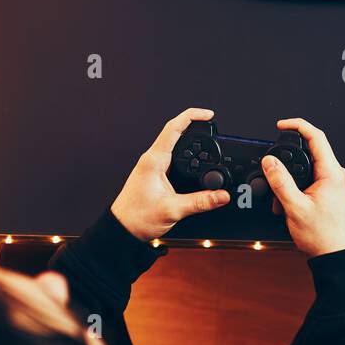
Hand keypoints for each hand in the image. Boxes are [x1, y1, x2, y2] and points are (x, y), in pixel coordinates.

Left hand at [111, 109, 230, 240]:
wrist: (122, 229)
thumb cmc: (137, 218)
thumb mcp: (173, 209)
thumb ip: (201, 202)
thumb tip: (222, 195)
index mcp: (154, 161)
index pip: (174, 128)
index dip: (192, 117)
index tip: (208, 115)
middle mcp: (152, 159)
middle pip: (176, 132)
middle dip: (195, 126)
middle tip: (213, 126)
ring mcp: (153, 166)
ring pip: (174, 145)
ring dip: (190, 140)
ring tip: (207, 139)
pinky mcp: (155, 174)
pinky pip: (173, 157)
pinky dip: (186, 155)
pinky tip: (194, 160)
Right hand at [261, 118, 344, 257]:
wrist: (336, 256)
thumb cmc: (323, 237)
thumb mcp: (295, 207)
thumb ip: (280, 181)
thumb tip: (270, 161)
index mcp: (332, 174)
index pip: (316, 137)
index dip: (297, 126)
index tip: (281, 125)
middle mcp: (337, 176)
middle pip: (309, 154)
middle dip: (287, 166)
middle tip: (274, 178)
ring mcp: (336, 184)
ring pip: (307, 171)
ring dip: (290, 184)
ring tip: (282, 203)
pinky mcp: (332, 193)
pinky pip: (311, 182)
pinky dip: (297, 191)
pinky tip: (290, 206)